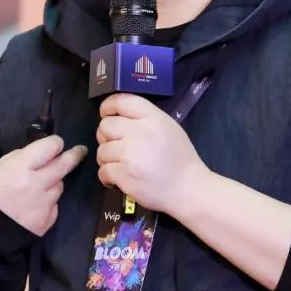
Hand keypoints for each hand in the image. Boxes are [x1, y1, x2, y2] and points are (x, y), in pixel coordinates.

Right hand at [0, 135, 87, 235]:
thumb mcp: (0, 166)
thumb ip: (23, 157)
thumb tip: (43, 153)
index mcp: (21, 166)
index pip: (51, 147)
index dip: (55, 143)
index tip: (57, 144)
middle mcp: (37, 183)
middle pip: (65, 165)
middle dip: (74, 155)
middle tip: (80, 151)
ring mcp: (44, 203)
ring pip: (60, 186)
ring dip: (54, 183)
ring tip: (37, 188)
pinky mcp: (47, 220)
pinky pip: (55, 205)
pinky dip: (48, 203)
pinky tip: (34, 206)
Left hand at [95, 93, 209, 214]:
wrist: (188, 189)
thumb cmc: (180, 158)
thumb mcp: (169, 127)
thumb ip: (145, 118)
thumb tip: (117, 117)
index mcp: (153, 118)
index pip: (121, 101)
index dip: (108, 106)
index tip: (106, 114)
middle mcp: (140, 133)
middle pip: (105, 126)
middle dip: (106, 136)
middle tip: (116, 145)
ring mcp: (130, 154)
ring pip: (101, 150)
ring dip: (107, 158)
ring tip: (121, 164)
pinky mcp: (124, 175)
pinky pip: (103, 170)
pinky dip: (108, 176)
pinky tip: (120, 177)